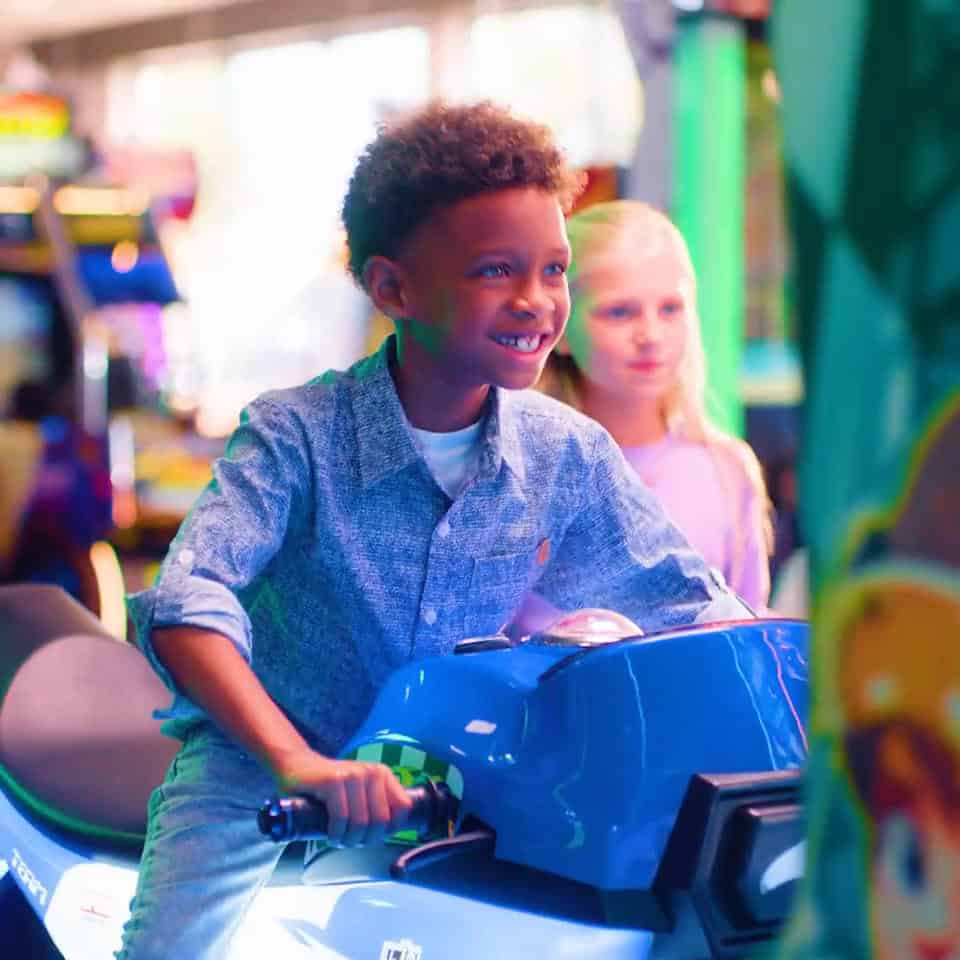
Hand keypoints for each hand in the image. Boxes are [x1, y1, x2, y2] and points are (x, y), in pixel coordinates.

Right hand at [271, 748, 412, 846]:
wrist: (297, 767)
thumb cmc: (328, 786)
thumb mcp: (358, 792)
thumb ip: (376, 804)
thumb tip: (391, 831)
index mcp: (382, 774)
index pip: (404, 807)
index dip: (390, 829)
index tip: (373, 836)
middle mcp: (371, 772)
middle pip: (381, 821)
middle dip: (365, 840)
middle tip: (351, 841)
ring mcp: (352, 775)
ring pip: (361, 823)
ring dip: (348, 840)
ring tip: (339, 839)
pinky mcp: (333, 781)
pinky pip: (341, 819)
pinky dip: (335, 834)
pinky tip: (330, 835)